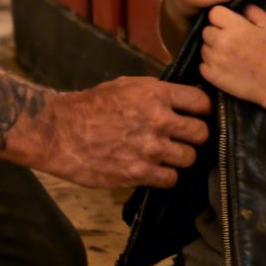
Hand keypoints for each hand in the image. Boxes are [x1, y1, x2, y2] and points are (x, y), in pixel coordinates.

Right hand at [41, 76, 210, 187]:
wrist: (62, 132)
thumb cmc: (92, 105)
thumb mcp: (126, 86)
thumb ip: (156, 94)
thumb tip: (182, 100)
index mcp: (156, 94)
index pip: (201, 102)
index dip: (204, 110)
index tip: (199, 115)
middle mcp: (158, 121)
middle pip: (201, 133)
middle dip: (196, 135)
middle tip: (185, 137)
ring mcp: (150, 149)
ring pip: (189, 158)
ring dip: (181, 157)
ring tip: (168, 155)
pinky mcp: (139, 174)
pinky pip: (170, 179)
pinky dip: (166, 175)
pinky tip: (155, 169)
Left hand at [199, 4, 265, 107]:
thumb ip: (253, 11)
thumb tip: (241, 4)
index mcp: (234, 27)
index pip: (214, 13)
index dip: (220, 18)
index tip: (228, 25)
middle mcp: (221, 41)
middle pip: (206, 31)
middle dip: (215, 34)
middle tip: (228, 41)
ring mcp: (215, 59)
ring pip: (203, 48)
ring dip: (212, 50)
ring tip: (227, 56)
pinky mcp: (212, 75)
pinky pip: (202, 65)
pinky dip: (210, 66)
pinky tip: (223, 67)